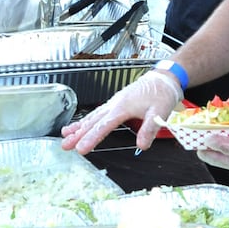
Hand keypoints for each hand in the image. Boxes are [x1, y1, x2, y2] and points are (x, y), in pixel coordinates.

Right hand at [62, 70, 182, 153]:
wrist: (163, 78)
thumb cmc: (161, 93)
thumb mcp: (160, 112)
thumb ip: (149, 129)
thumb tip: (142, 145)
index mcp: (123, 107)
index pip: (104, 126)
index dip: (91, 138)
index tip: (81, 148)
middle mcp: (115, 104)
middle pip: (93, 121)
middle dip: (77, 134)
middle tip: (65, 145)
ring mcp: (114, 103)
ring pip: (92, 116)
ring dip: (78, 127)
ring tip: (65, 136)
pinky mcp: (115, 103)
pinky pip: (97, 113)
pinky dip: (86, 120)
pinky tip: (80, 125)